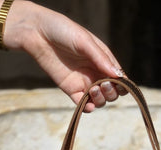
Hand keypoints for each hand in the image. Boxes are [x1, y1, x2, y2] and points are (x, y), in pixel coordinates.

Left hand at [4, 0, 125, 111]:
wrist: (38, 33)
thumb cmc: (63, 31)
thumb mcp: (85, 42)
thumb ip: (101, 59)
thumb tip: (118, 76)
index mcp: (103, 60)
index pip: (119, 78)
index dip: (123, 85)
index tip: (119, 84)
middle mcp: (96, 73)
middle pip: (112, 92)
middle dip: (111, 92)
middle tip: (103, 84)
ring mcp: (84, 83)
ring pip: (100, 100)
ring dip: (101, 99)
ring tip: (93, 90)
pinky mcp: (71, 90)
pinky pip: (83, 104)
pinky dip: (88, 108)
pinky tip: (88, 105)